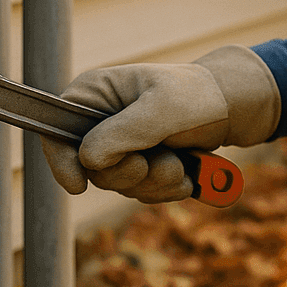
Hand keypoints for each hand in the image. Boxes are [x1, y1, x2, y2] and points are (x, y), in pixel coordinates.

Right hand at [39, 45, 278, 202]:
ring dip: (154, 182)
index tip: (79, 185)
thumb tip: (88, 159)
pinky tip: (185, 173)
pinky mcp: (139, 164)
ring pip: (118, 185)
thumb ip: (124, 131)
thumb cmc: (196, 96)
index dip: (61, 162)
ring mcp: (119, 145)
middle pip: (90, 169)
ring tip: (179, 161)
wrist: (230, 108)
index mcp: (93, 94)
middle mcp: (99, 121)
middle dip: (130, 174)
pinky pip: (140, 192)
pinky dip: (164, 189)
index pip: (56, 132)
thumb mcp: (162, 107)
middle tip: (161, 160)